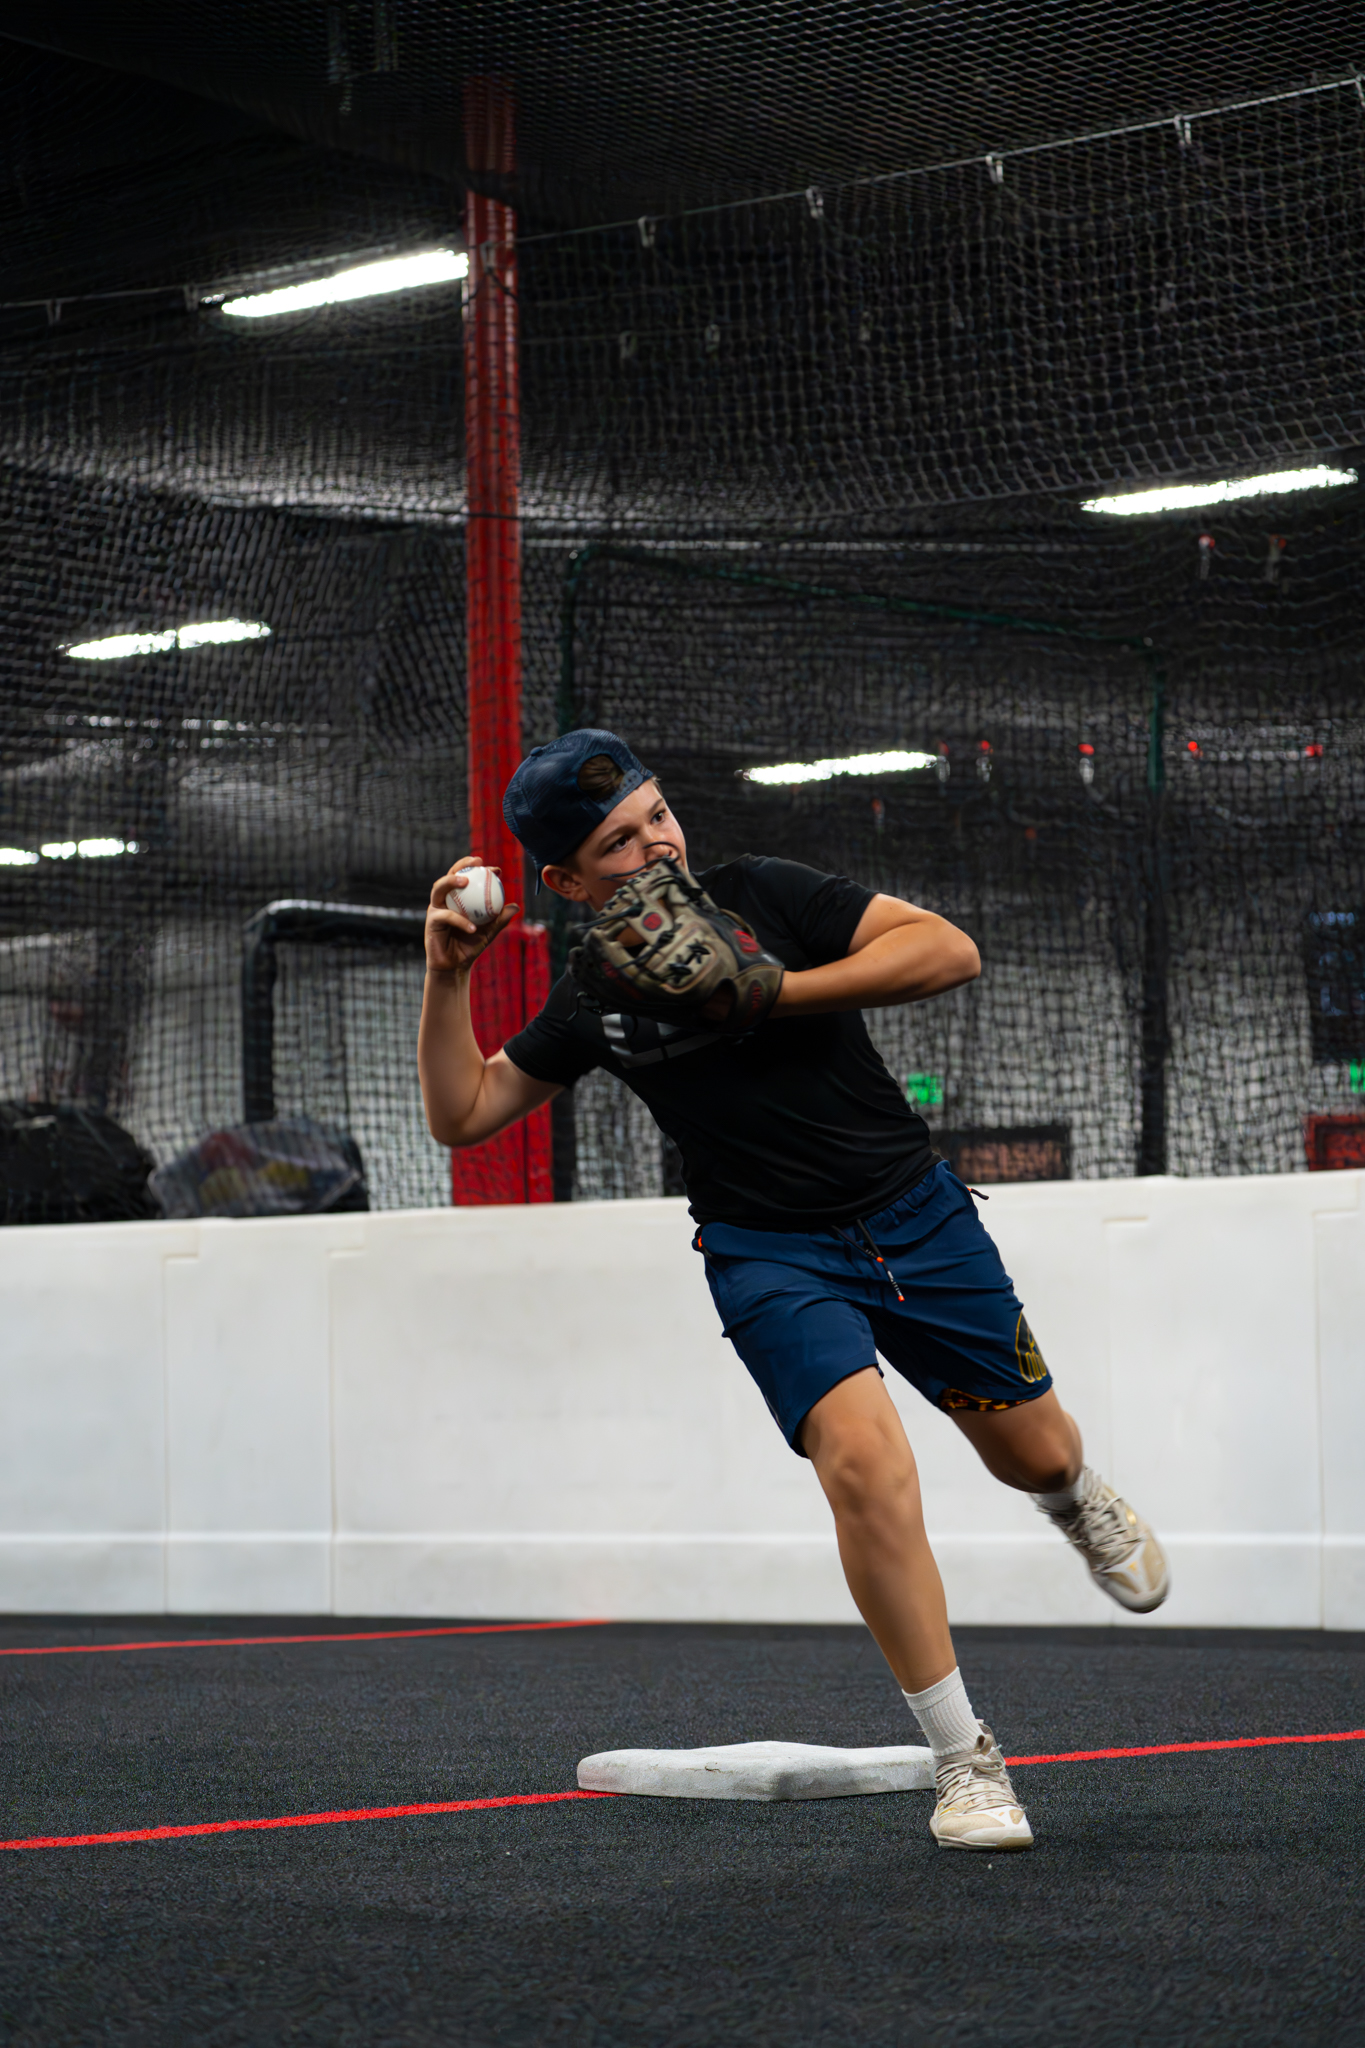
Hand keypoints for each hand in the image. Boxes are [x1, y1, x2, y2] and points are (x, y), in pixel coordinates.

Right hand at [425, 858, 518, 975]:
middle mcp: (444, 900)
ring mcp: (436, 909)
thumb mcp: (489, 932)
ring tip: (466, 880)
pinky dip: (460, 921)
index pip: (466, 877)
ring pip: (439, 888)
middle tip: (477, 862)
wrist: (455, 966)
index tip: (496, 870)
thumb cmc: (470, 946)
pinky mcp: (431, 921)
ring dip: (451, 881)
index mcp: (457, 898)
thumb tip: (515, 906)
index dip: (479, 869)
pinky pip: (446, 916)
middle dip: (461, 864)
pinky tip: (473, 927)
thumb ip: (500, 919)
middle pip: (449, 875)